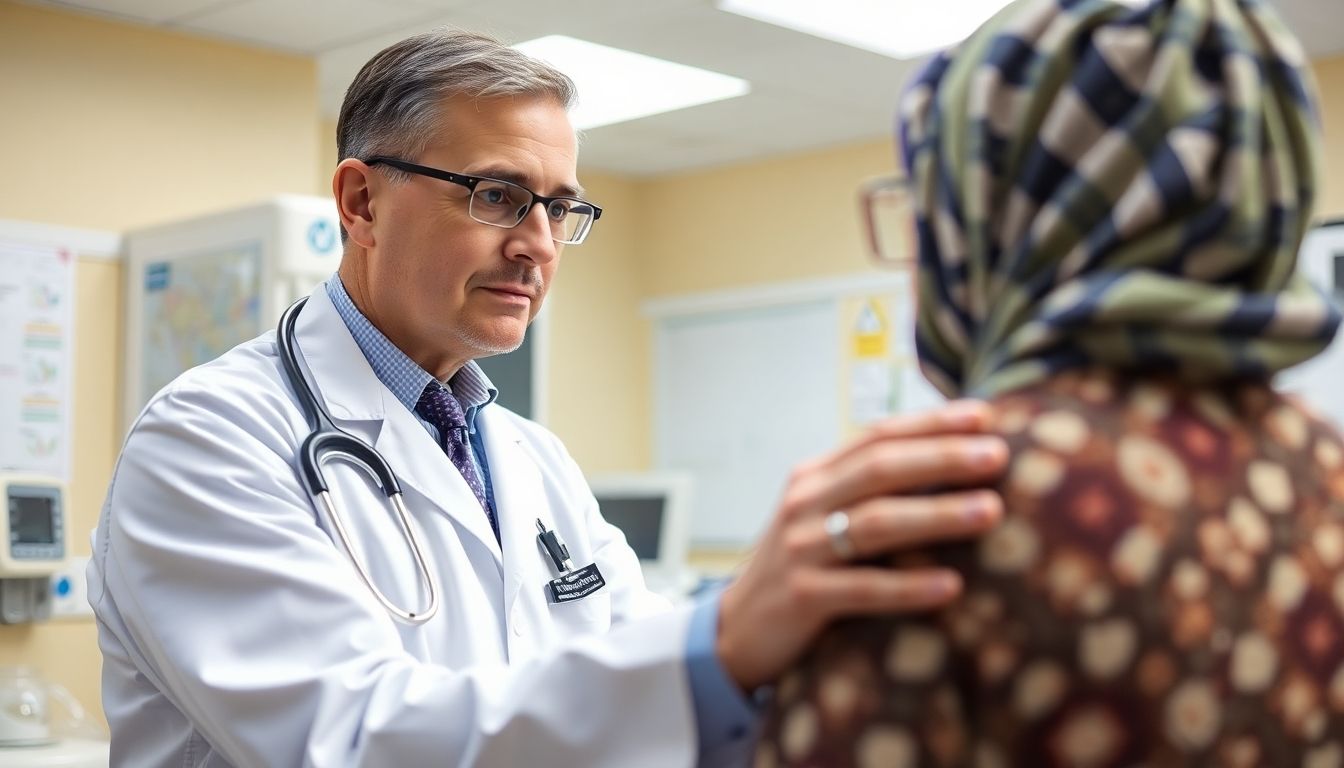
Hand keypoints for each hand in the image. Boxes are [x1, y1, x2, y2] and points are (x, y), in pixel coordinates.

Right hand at [714, 400, 1007, 691]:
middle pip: (880, 469)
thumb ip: (869, 491)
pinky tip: (951, 586)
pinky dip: (909, 587)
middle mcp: (805, 504)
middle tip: (998, 456)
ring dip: (937, 515)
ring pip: (875, 523)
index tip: (984, 416)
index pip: (877, 436)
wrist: (738, 630)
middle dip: (942, 458)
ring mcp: (800, 549)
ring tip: (991, 511)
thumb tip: (951, 463)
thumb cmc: (801, 568)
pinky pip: (863, 588)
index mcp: (814, 477)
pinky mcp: (801, 597)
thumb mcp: (823, 517)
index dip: (930, 423)